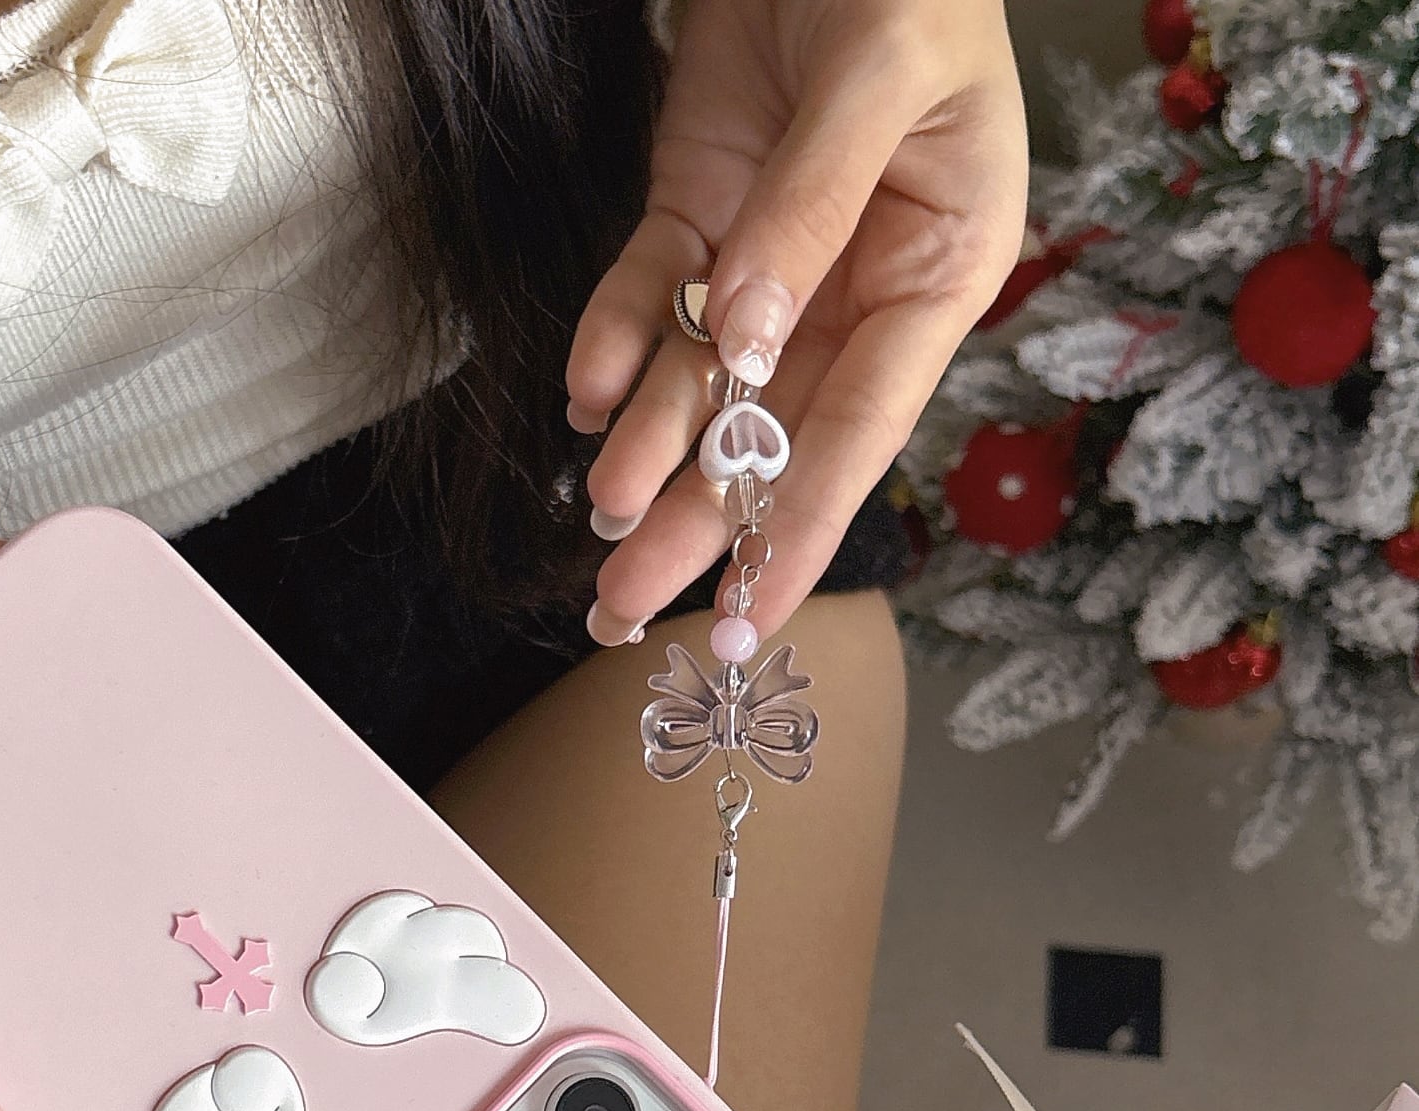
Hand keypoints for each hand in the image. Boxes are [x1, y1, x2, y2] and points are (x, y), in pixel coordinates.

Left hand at [568, 0, 1026, 641]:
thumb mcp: (878, 79)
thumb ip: (812, 213)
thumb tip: (752, 343)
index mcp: (935, 275)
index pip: (862, 431)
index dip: (800, 531)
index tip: (750, 619)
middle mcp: (852, 290)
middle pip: (766, 434)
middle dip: (696, 524)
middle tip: (625, 612)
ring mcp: (770, 260)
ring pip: (700, 384)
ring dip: (644, 453)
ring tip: (595, 520)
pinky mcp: (701, 216)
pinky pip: (651, 296)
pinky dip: (615, 339)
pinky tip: (587, 392)